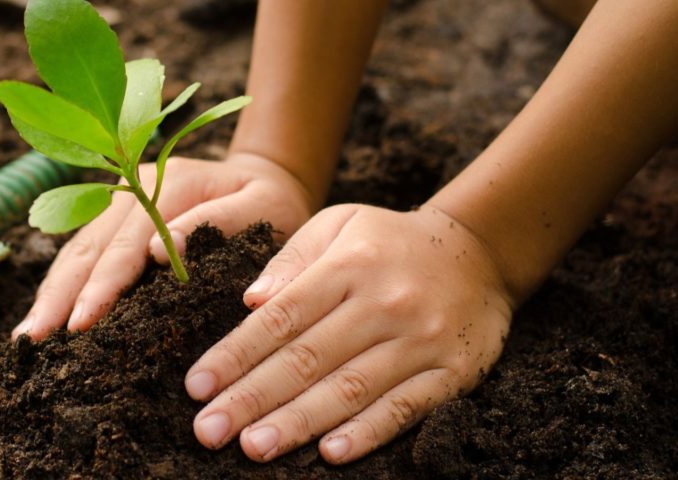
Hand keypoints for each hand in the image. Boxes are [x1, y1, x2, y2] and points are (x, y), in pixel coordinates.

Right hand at [11, 152, 314, 339]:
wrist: (267, 177)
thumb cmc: (272, 203)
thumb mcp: (263, 207)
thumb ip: (218, 222)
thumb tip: (160, 251)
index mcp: (169, 183)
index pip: (127, 243)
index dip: (102, 285)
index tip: (82, 322)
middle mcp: (133, 187)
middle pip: (88, 246)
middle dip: (59, 296)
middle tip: (34, 340)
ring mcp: (118, 200)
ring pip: (76, 250)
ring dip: (51, 293)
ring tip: (27, 337)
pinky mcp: (114, 218)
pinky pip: (81, 253)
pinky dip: (61, 285)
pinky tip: (45, 315)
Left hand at [185, 204, 515, 463]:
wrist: (480, 252)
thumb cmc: (389, 242)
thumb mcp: (339, 224)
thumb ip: (292, 259)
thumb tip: (250, 301)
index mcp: (348, 266)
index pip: (281, 317)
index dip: (235, 354)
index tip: (197, 385)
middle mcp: (383, 303)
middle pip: (307, 359)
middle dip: (252, 398)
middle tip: (208, 431)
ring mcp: (420, 340)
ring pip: (350, 389)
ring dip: (298, 422)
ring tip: (253, 447)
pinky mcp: (452, 372)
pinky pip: (405, 408)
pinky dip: (368, 433)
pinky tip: (331, 454)